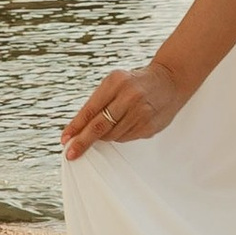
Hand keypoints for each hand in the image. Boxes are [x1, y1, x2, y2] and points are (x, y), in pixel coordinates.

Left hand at [61, 59, 183, 160]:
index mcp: (116, 82)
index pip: (91, 109)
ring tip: (113, 122)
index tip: (65, 139)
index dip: (76, 126)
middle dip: (83, 141)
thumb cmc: (135, 83)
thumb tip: (78, 130)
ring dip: (105, 136)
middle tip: (71, 153)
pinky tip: (126, 123)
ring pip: (112, 135)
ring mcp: (141, 113)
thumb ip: (98, 103)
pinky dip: (120, 135)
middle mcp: (129, 97)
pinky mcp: (149, 126)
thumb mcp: (115, 83)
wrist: (169, 81)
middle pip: (100, 126)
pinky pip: (126, 138)